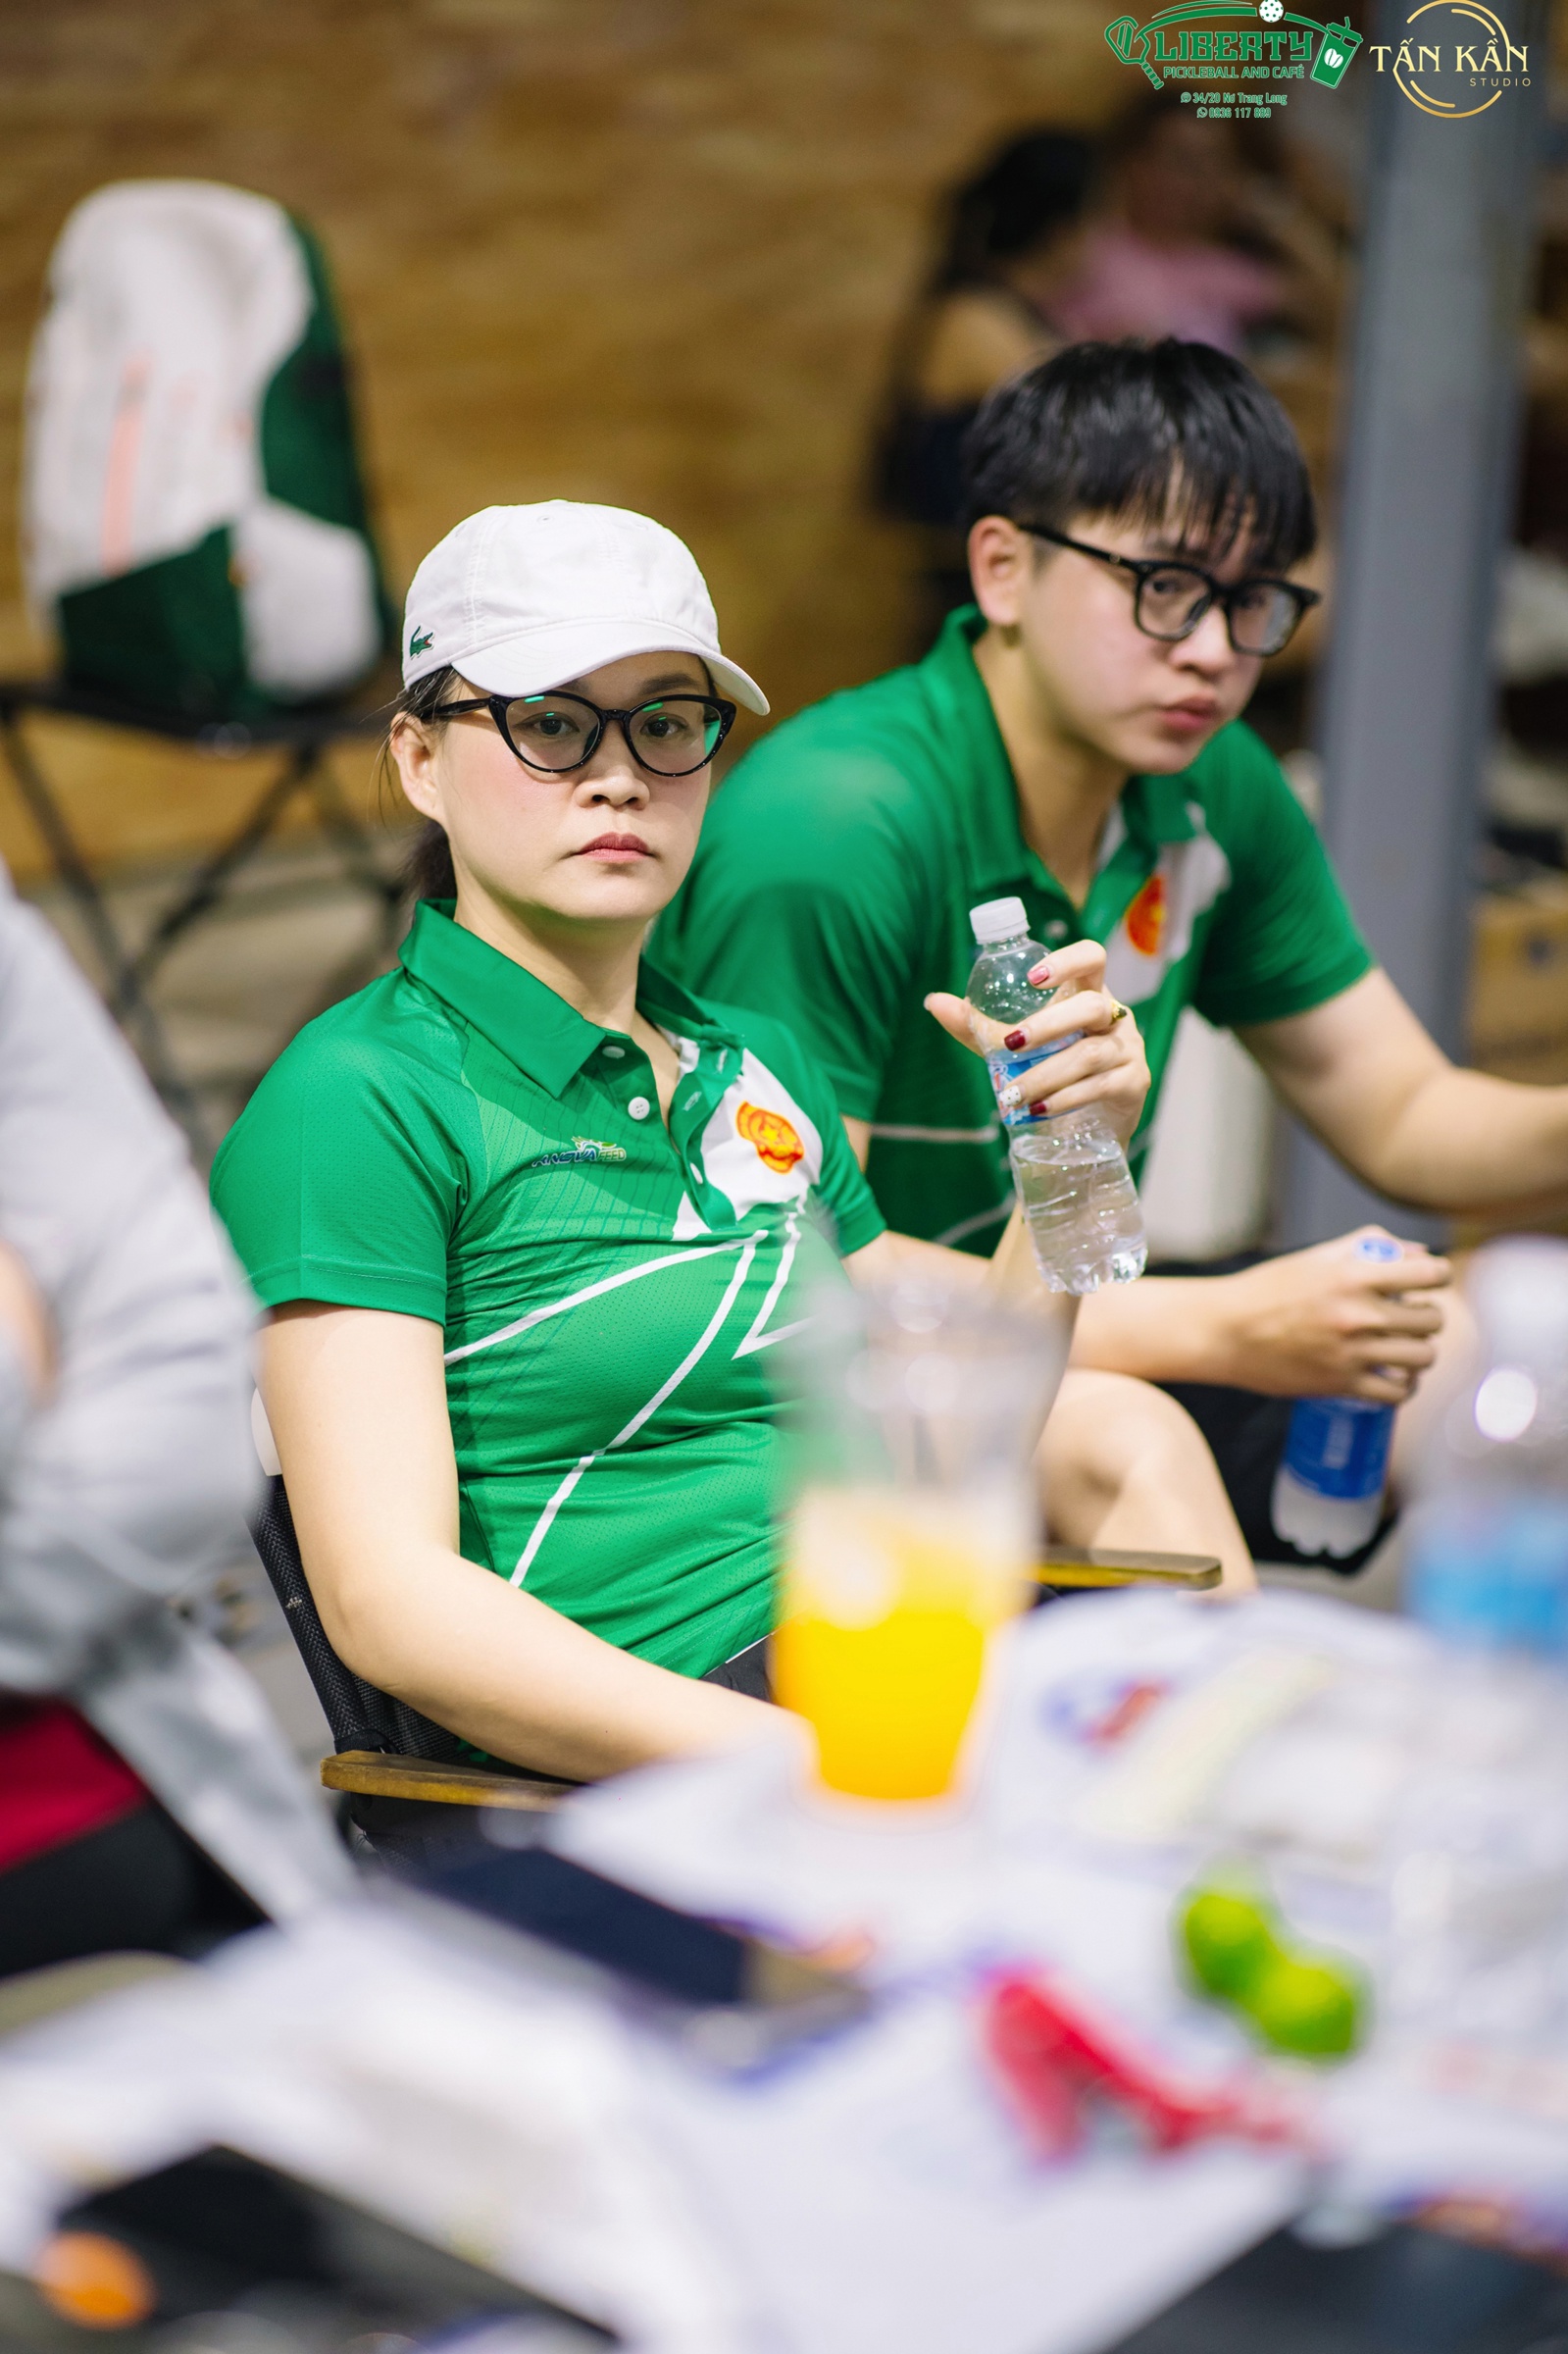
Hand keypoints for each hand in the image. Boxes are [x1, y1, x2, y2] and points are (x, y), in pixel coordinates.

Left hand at [925, 938, 1150, 1147]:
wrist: (1087, 1128)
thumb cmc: (1052, 1072)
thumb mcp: (1014, 1049)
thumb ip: (979, 1028)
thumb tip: (933, 1001)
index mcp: (1087, 994)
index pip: (1091, 959)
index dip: (1067, 961)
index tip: (1031, 977)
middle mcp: (1114, 1016)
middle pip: (1091, 1006)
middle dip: (1048, 1024)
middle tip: (1010, 1044)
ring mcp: (1129, 1049)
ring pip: (1091, 1053)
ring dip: (1046, 1073)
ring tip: (1012, 1094)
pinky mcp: (1134, 1083)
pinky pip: (1101, 1086)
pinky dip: (1065, 1098)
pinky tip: (1039, 1109)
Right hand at [1209, 1227, 1450, 1401]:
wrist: (1225, 1332)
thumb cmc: (1268, 1289)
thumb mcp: (1316, 1257)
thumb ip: (1369, 1246)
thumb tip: (1419, 1254)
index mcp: (1354, 1276)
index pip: (1429, 1273)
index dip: (1440, 1275)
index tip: (1432, 1280)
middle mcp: (1358, 1315)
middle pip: (1432, 1321)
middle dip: (1429, 1316)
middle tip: (1412, 1316)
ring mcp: (1351, 1353)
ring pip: (1423, 1358)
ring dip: (1420, 1352)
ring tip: (1405, 1347)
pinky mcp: (1342, 1385)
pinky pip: (1398, 1393)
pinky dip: (1403, 1386)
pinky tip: (1393, 1376)